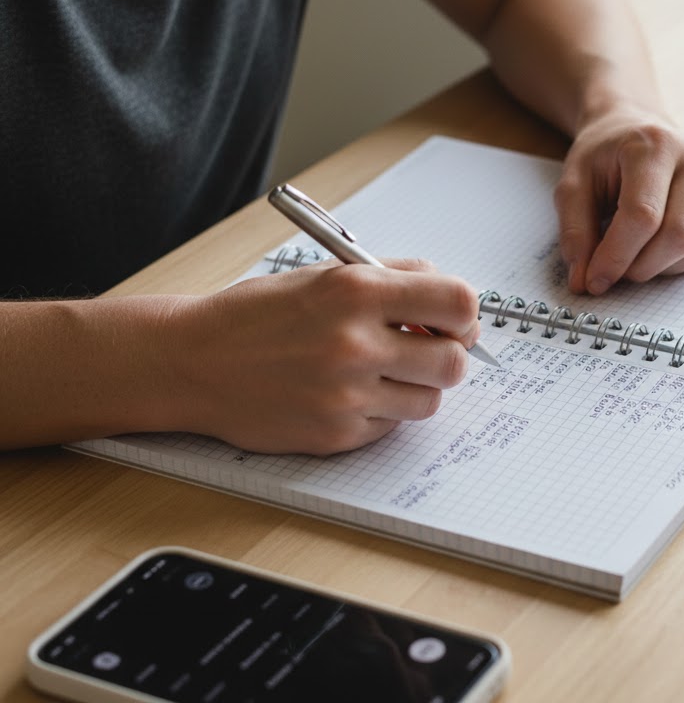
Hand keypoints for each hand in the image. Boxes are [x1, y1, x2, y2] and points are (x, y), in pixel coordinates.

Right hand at [165, 260, 479, 454]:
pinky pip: (391, 426)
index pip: (458, 301)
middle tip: (428, 347)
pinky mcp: (335, 434)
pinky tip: (350, 392)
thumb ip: (394, 279)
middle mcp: (354, 344)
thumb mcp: (327, 274)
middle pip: (453, 361)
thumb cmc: (259, 314)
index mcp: (357, 291)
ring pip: (429, 400)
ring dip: (418, 385)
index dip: (465, 312)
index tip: (456, 317)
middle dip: (449, 353)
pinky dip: (383, 409)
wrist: (193, 361)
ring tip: (384, 369)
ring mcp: (346, 395)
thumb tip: (453, 298)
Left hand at [554, 110, 683, 294]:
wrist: (637, 129)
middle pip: (679, 236)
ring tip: (634, 258)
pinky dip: (682, 264)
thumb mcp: (573, 184)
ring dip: (662, 269)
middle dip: (641, 267)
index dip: (616, 257)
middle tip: (614, 271)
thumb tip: (583, 283)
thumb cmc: (604, 157)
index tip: (594, 281)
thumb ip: (574, 231)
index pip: (643, 215)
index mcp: (655, 144)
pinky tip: (658, 250)